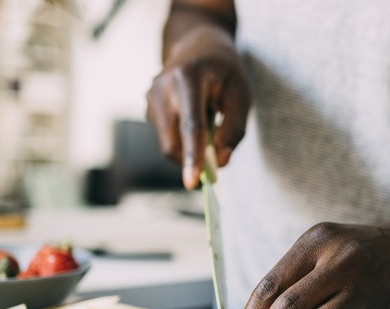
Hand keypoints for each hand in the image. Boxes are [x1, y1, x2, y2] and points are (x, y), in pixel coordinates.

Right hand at [146, 13, 249, 188]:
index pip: (191, 126)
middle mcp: (162, 87)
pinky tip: (196, 116)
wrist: (197, 44)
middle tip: (215, 167)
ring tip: (209, 120)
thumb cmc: (225, 70)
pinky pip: (167, 136)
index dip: (192, 156)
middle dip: (191, 161)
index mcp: (187, 78)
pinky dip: (183, 139)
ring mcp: (150, 97)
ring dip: (189, 147)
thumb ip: (235, 129)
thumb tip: (221, 162)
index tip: (192, 183)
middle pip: (172, 142)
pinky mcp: (148, 107)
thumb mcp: (241, 94)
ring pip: (168, 143)